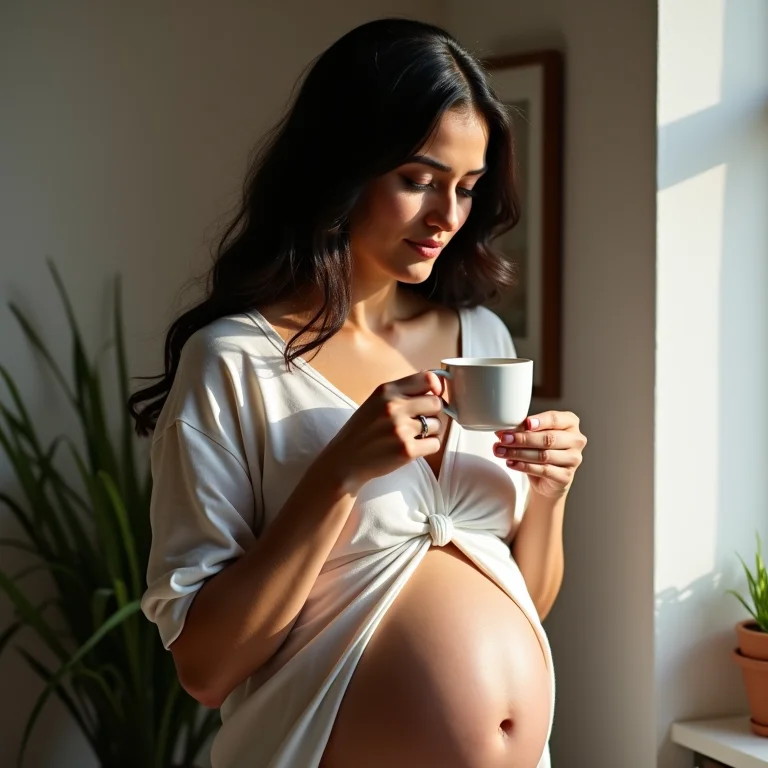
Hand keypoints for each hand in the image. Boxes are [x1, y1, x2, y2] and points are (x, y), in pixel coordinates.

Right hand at [320, 371, 443, 493]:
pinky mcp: (407, 450)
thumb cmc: (362, 431)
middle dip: (433, 413)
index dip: (436, 387)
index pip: (427, 379)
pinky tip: (414, 447)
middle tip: (421, 421)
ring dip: (431, 431)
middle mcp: (394, 407)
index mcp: (386, 391)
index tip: (435, 394)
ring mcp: (401, 429)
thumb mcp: (375, 402)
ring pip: (438, 424)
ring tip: (413, 436)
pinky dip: (428, 446)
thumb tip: (436, 384)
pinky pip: (435, 444)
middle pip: (436, 402)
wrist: (345, 461)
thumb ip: (401, 392)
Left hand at [493, 411, 585, 498]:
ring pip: (544, 455)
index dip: (539, 421)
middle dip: (523, 439)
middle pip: (548, 438)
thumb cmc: (541, 450)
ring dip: (519, 453)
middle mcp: (576, 439)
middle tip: (504, 439)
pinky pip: (543, 470)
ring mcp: (574, 459)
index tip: (525, 423)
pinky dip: (524, 466)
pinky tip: (511, 463)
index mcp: (570, 423)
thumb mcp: (533, 436)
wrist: (547, 479)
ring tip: (501, 451)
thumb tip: (503, 430)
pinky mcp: (566, 476)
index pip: (555, 419)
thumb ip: (522, 430)